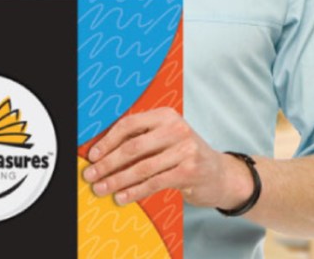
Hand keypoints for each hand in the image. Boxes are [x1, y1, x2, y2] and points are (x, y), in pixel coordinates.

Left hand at [81, 107, 252, 208]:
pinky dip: (134, 191)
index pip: (129, 124)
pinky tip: (121, 197)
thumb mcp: (166, 138)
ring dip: (117, 180)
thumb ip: (141, 140)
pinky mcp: (189, 171)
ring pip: (141, 168)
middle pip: (132, 147)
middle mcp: (176, 129)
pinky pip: (154, 183)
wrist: (222, 174)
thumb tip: (102, 154)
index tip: (92, 155)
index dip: (107, 141)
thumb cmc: (185, 156)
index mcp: (165, 115)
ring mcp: (185, 150)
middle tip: (91, 175)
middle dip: (107, 163)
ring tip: (101, 189)